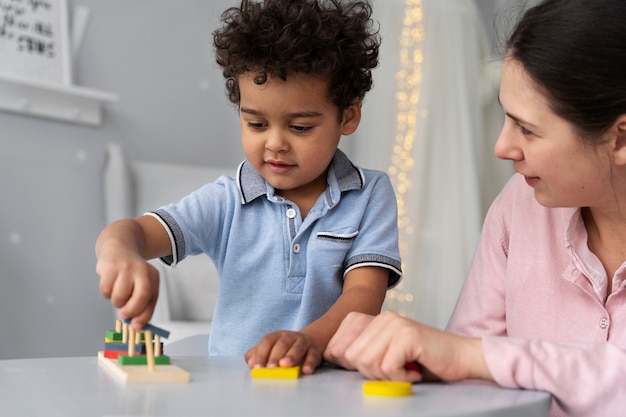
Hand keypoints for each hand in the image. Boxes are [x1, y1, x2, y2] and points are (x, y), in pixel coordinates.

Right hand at [96, 246, 159, 329]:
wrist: (118, 248)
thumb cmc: (131, 273)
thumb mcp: (142, 284)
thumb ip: (143, 305)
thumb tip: (136, 326)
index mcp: (153, 276)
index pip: (151, 299)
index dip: (143, 315)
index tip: (136, 326)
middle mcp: (142, 270)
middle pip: (140, 297)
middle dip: (131, 310)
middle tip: (124, 314)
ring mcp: (126, 267)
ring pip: (119, 297)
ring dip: (116, 302)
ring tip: (117, 293)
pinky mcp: (110, 266)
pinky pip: (105, 290)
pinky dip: (106, 293)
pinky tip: (110, 284)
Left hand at [245, 331, 322, 374]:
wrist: (307, 345)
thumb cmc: (283, 350)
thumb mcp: (270, 350)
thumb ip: (257, 355)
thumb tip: (251, 363)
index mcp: (277, 336)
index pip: (267, 341)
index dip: (261, 353)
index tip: (257, 367)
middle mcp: (290, 337)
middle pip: (282, 343)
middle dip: (276, 355)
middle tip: (271, 367)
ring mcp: (303, 342)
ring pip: (298, 347)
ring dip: (291, 356)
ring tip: (285, 365)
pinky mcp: (314, 351)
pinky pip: (313, 356)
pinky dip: (310, 363)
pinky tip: (305, 370)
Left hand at [324, 311, 490, 382]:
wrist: (461, 357)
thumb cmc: (424, 361)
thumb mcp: (386, 353)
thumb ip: (362, 351)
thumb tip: (333, 358)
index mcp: (372, 320)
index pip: (336, 344)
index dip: (348, 364)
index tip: (374, 368)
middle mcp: (382, 318)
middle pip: (350, 356)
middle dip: (370, 372)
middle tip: (393, 371)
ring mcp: (395, 324)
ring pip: (367, 362)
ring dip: (386, 376)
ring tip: (404, 371)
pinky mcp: (407, 336)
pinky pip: (387, 367)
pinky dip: (400, 378)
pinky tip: (413, 372)